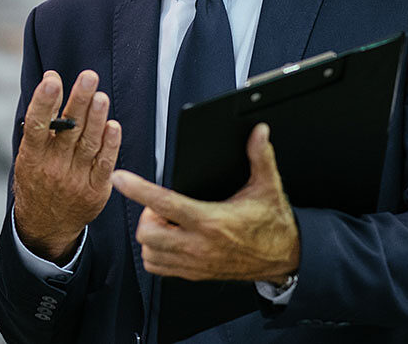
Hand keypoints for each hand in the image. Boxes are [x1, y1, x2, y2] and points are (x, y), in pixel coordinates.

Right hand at [12, 70, 121, 263]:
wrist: (46, 226)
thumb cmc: (36, 180)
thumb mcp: (28, 155)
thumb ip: (41, 121)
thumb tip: (52, 79)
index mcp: (32, 157)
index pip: (37, 125)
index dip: (44, 102)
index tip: (52, 80)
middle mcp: (53, 167)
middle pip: (68, 130)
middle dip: (79, 101)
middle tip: (89, 78)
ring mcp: (75, 180)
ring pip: (88, 144)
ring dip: (97, 119)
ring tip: (102, 97)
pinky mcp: (95, 190)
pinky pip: (105, 163)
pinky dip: (110, 144)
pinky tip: (113, 126)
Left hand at [111, 124, 298, 283]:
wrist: (286, 258)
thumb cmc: (273, 223)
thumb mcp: (268, 187)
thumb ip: (260, 157)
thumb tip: (259, 132)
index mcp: (212, 221)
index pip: (165, 203)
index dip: (138, 189)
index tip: (121, 178)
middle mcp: (199, 245)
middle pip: (147, 233)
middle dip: (146, 216)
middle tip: (160, 207)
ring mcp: (195, 264)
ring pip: (148, 252)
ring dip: (149, 236)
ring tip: (166, 223)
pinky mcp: (194, 275)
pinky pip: (158, 268)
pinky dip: (155, 254)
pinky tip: (168, 239)